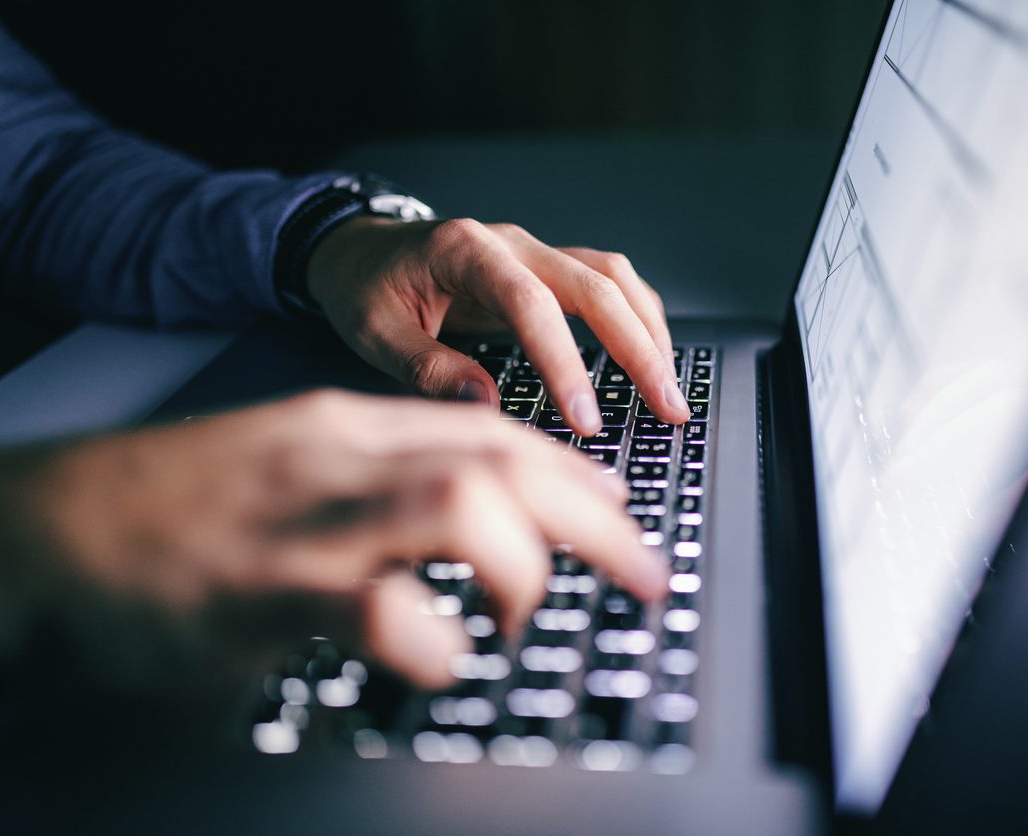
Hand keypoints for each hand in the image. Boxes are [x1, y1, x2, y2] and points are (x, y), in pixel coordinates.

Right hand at [0, 390, 667, 695]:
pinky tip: (439, 659)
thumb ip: (374, 478)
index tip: (617, 508)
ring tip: (527, 613)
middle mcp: (336, 460)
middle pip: (500, 460)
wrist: (42, 530)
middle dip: (593, 518)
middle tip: (641, 570)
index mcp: (343, 428)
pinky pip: (378, 610)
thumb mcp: (284, 465)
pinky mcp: (261, 595)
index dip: (572, 472)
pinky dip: (431, 642)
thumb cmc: (169, 508)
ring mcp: (302, 522)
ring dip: (522, 565)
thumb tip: (476, 512)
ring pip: (457, 505)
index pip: (491, 431)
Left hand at [305, 217, 690, 434]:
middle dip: (639, 349)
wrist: (358, 249)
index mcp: (465, 251)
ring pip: (612, 278)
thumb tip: (487, 407)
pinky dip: (635, 319)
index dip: (565, 362)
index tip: (585, 418)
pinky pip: (605, 285)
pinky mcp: (544, 269)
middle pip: (596, 285)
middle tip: (666, 407)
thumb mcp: (373, 333)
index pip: (532, 304)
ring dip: (648, 332)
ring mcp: (533, 252)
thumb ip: (428, 369)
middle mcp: (511, 243)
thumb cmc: (363, 287)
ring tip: (669, 390)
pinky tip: (649, 358)